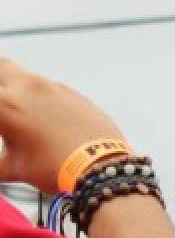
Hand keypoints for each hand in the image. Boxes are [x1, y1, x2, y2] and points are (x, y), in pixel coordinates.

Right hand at [0, 58, 126, 193]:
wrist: (102, 167)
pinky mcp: (76, 94)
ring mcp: (54, 88)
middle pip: (3, 69)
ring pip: (29, 76)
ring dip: (22, 89)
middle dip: (1, 85)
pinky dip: (46, 98)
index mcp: (4, 104)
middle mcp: (28, 88)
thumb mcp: (15, 168)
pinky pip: (54, 89)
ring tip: (25, 116)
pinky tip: (50, 119)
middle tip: (5, 108)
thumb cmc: (57, 168)